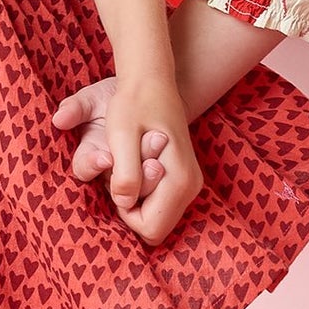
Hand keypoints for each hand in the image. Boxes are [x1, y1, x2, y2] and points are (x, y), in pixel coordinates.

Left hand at [52, 74, 204, 245]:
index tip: (117, 178)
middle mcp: (191, 186)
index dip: (124, 210)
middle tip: (122, 168)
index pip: (150, 228)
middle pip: (155, 227)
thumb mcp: (121, 135)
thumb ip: (126, 174)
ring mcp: (190, 183)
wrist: (151, 81)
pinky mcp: (183, 179)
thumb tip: (126, 203)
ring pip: (157, 217)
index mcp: (180, 179)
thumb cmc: (134, 104)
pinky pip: (159, 204)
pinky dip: (141, 192)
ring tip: (128, 162)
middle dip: (130, 206)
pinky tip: (135, 164)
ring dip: (135, 198)